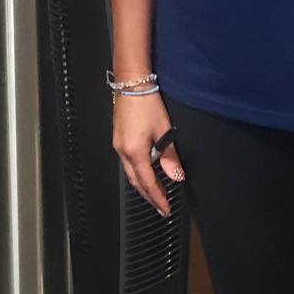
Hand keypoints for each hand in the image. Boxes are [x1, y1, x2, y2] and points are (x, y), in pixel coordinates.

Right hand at [112, 90, 184, 217]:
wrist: (131, 84)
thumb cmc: (147, 104)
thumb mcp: (164, 131)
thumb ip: (169, 157)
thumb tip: (176, 176)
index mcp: (135, 152)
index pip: (148, 182)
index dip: (158, 197)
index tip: (166, 209)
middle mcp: (122, 152)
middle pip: (135, 182)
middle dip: (148, 196)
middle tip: (160, 207)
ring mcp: (118, 145)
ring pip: (130, 173)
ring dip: (142, 185)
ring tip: (154, 193)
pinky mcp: (118, 139)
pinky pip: (127, 163)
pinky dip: (137, 173)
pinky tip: (144, 172)